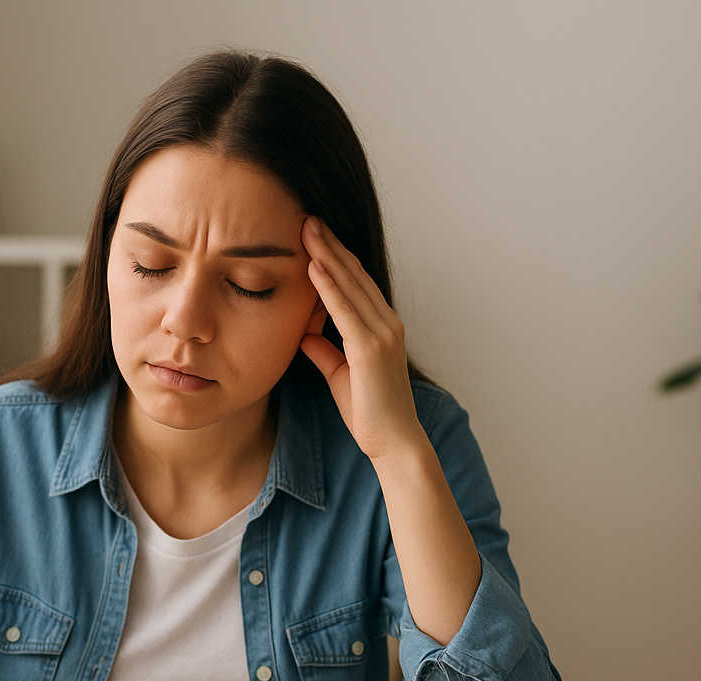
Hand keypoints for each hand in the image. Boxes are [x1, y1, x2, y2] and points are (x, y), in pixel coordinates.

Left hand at [299, 217, 425, 462]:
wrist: (395, 442)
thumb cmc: (370, 413)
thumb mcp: (340, 375)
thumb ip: (326, 351)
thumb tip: (305, 334)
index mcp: (382, 328)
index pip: (356, 283)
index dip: (335, 257)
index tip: (314, 235)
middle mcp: (387, 324)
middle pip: (354, 274)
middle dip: (330, 245)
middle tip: (308, 217)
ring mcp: (382, 334)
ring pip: (350, 285)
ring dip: (327, 255)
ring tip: (306, 229)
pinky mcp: (371, 348)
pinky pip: (345, 310)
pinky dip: (328, 286)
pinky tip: (312, 266)